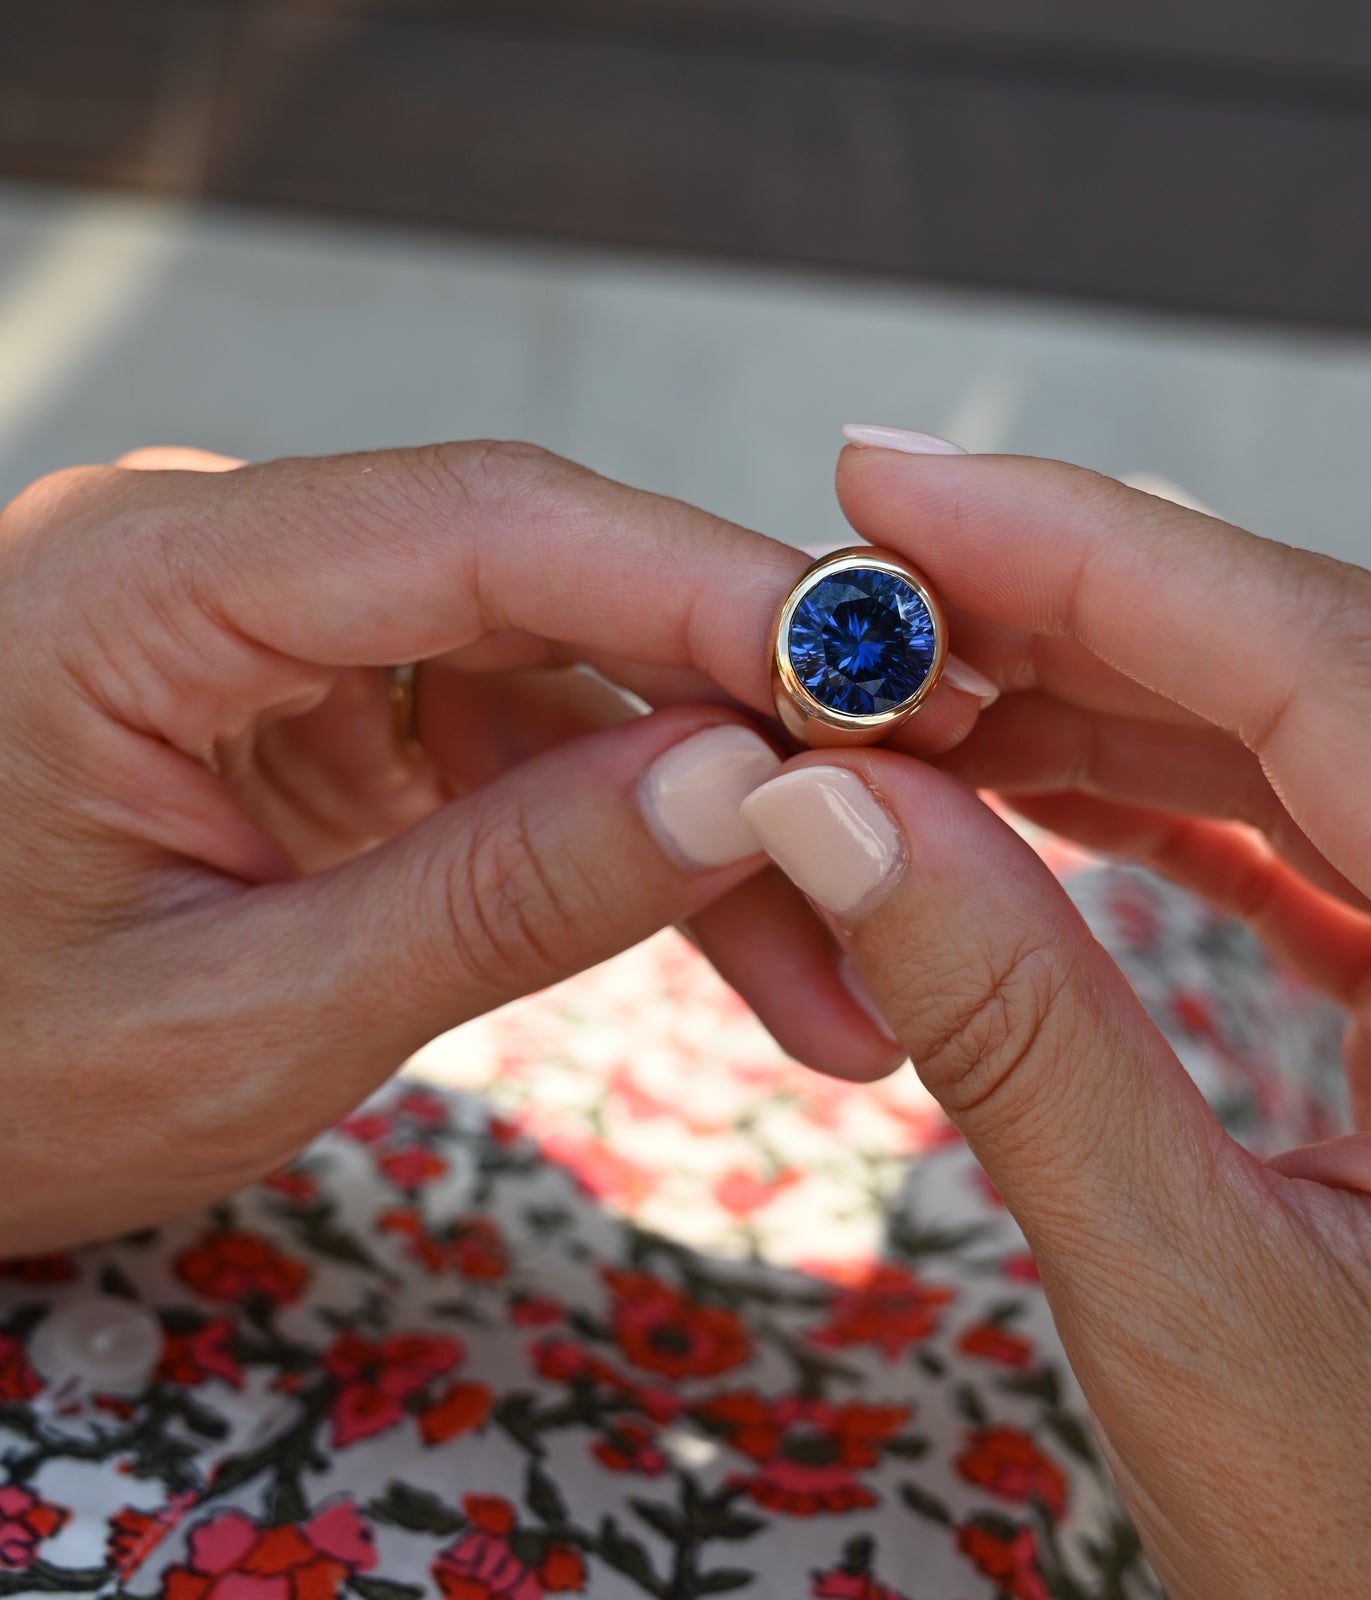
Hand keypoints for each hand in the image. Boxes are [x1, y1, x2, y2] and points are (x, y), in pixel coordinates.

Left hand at [0, 440, 988, 1253]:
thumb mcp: (239, 1025)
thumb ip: (495, 900)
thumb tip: (736, 797)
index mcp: (153, 584)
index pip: (486, 527)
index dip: (704, 590)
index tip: (879, 677)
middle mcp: (227, 565)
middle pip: (553, 602)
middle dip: (741, 733)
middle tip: (907, 838)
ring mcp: (280, 639)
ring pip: (558, 691)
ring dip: (701, 827)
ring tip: (830, 981)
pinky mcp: (318, 711)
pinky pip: (508, 748)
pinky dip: (619, 845)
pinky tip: (725, 936)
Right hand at [739, 443, 1370, 1596]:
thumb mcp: (1193, 1305)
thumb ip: (1013, 1028)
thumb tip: (830, 810)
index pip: (1326, 670)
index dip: (1088, 547)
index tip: (893, 488)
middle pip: (1310, 677)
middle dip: (1063, 613)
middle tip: (856, 597)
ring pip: (1303, 748)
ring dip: (1090, 708)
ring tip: (899, 707)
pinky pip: (1310, 844)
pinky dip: (1151, 806)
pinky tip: (1022, 793)